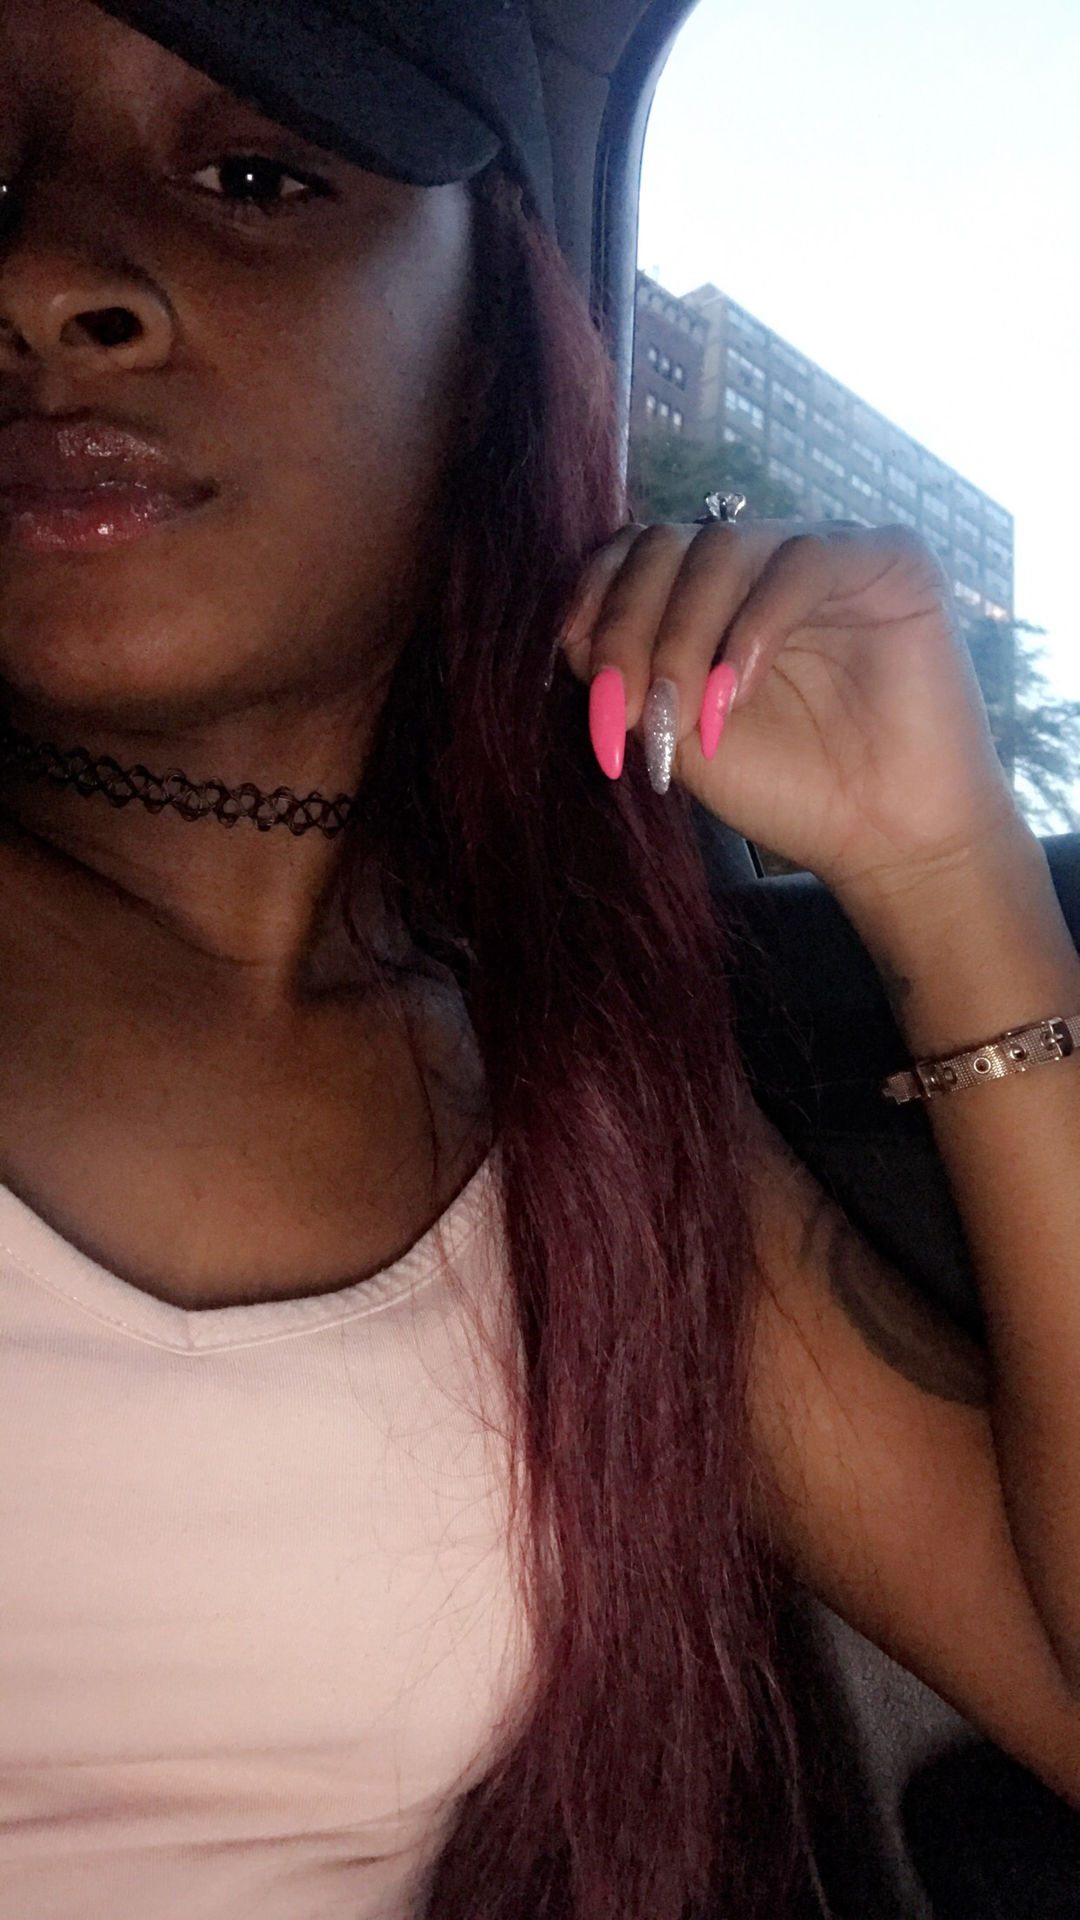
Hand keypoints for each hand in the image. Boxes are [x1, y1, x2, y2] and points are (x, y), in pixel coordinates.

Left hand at [561, 519, 1023, 898]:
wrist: (883, 839)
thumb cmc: (784, 788)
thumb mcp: (673, 729)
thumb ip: (622, 673)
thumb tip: (566, 628)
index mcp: (710, 594)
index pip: (634, 555)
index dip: (598, 603)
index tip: (587, 679)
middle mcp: (762, 562)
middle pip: (668, 546)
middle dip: (634, 629)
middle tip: (636, 714)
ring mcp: (823, 553)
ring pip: (724, 546)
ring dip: (686, 635)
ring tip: (686, 716)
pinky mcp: (888, 561)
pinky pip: (803, 559)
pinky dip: (756, 625)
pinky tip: (737, 690)